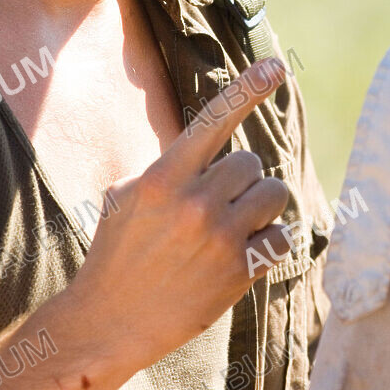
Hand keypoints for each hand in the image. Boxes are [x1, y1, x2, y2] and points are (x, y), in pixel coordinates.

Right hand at [67, 57, 290, 374]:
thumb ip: (168, 167)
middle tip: (218, 205)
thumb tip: (204, 147)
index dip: (248, 88)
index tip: (276, 66)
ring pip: (273, 194)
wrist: (108, 323)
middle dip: (241, 180)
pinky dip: (269, 242)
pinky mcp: (239, 273)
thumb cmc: (116, 253)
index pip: (214, 119)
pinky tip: (244, 255)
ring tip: (235, 226)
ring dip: (261, 206)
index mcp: (163, 178)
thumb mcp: (126, 196)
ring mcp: (219, 239)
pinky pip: (281, 236)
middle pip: (252, 163)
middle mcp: (194, 203)